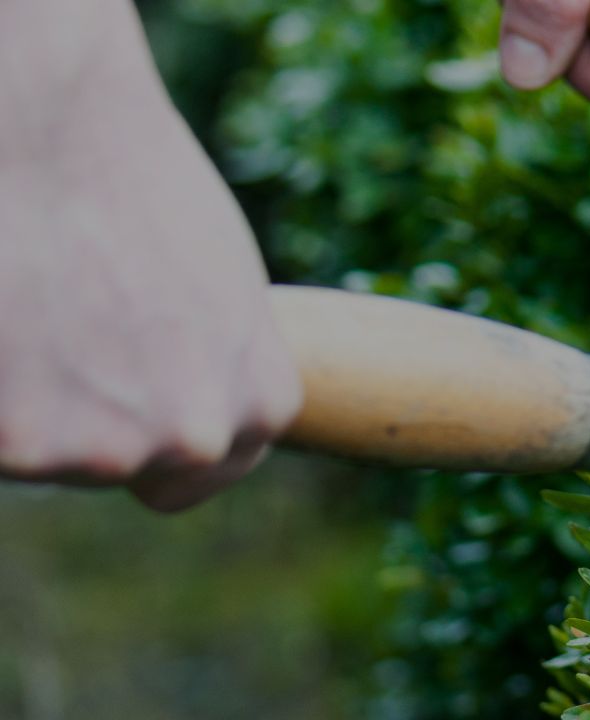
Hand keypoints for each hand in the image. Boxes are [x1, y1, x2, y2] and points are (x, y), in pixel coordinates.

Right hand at [0, 0, 302, 510]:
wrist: (52, 130)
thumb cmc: (134, 186)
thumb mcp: (219, 286)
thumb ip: (212, 360)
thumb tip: (186, 390)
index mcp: (261, 403)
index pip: (207, 466)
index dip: (154, 428)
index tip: (125, 393)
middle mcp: (198, 438)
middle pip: (118, 463)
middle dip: (84, 411)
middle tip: (63, 322)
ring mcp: (109, 450)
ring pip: (46, 453)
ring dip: (25, 400)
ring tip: (32, 302)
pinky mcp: (22, 445)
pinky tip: (6, 314)